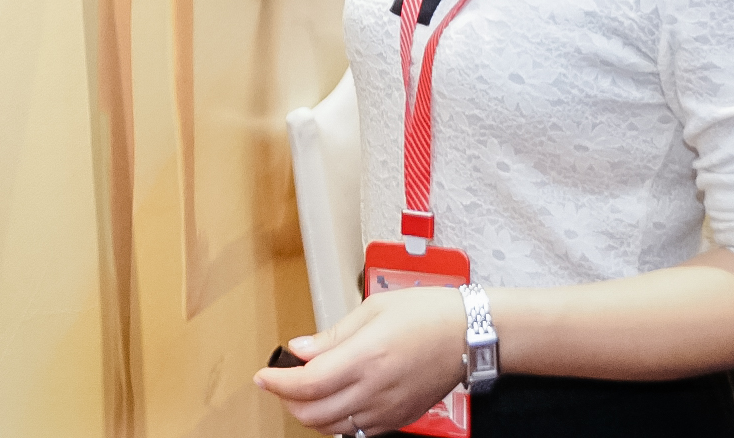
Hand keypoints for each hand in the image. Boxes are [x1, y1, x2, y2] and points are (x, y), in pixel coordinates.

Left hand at [254, 287, 466, 434]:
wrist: (470, 335)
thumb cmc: (427, 313)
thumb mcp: (373, 309)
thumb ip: (333, 335)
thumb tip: (300, 348)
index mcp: (366, 357)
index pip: (308, 383)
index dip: (278, 383)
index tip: (263, 376)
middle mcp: (374, 389)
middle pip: (314, 414)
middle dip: (288, 401)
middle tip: (279, 383)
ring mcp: (387, 409)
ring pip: (333, 428)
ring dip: (309, 414)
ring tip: (302, 392)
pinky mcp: (399, 418)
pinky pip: (358, 431)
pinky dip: (336, 422)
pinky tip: (333, 402)